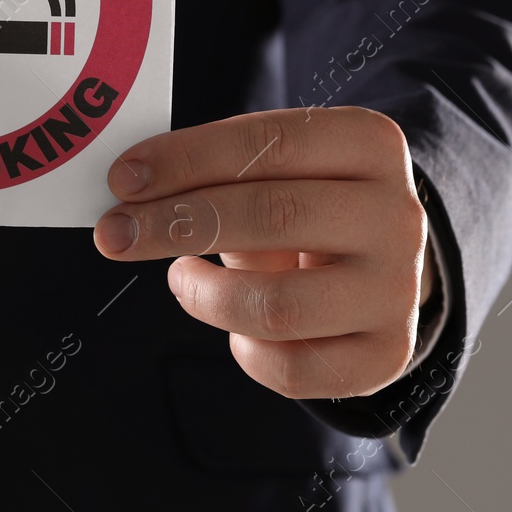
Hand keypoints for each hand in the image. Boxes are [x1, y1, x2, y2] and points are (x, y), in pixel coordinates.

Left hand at [93, 106, 434, 398]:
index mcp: (370, 144)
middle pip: (273, 215)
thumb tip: (129, 186)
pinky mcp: (384, 355)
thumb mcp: (277, 171)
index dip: (187, 159)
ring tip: (182, 278)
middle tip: (114, 234)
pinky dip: (242, 350)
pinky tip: (233, 326)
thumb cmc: (304, 206)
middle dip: (176, 224)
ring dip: (203, 295)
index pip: (269, 143)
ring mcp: (397, 291)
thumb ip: (215, 170)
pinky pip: (289, 368)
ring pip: (276, 305)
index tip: (122, 178)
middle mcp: (398, 216)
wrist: (379, 268)